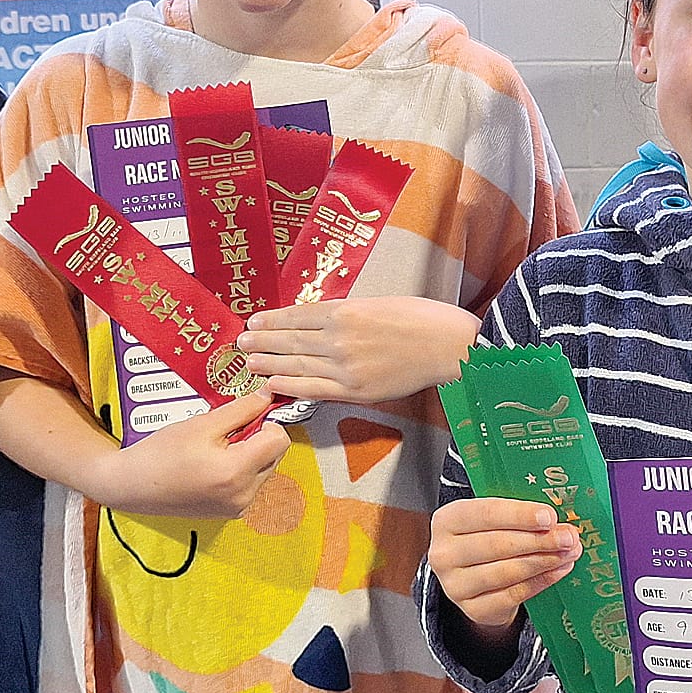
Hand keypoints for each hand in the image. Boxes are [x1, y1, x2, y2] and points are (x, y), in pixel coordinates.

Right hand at [92, 387, 290, 519]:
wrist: (133, 485)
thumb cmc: (161, 453)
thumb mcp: (203, 423)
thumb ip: (242, 410)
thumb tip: (268, 397)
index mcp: (236, 472)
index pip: (280, 440)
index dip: (268, 420)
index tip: (249, 413)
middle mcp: (243, 495)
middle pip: (276, 455)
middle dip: (259, 437)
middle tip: (228, 429)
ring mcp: (238, 507)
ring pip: (266, 469)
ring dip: (252, 453)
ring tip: (218, 447)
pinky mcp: (231, 512)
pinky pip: (252, 483)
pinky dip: (242, 469)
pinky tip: (215, 462)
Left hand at [239, 296, 478, 403]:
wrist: (450, 346)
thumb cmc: (423, 319)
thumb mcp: (380, 303)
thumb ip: (349, 312)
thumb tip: (323, 320)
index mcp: (346, 310)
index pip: (298, 315)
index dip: (273, 319)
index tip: (255, 320)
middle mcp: (339, 337)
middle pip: (291, 339)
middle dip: (263, 340)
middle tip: (241, 341)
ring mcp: (345, 365)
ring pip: (296, 364)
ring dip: (269, 362)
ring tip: (249, 360)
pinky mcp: (355, 389)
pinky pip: (314, 388)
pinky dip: (289, 386)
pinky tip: (270, 384)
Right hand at [429, 497, 580, 633]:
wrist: (473, 577)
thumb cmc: (486, 537)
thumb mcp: (492, 519)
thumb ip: (518, 515)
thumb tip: (558, 521)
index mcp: (447, 520)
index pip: (484, 514)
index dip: (519, 515)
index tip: (549, 517)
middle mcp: (444, 554)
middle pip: (497, 545)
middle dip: (539, 540)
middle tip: (569, 537)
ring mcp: (456, 585)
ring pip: (507, 572)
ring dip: (544, 561)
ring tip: (569, 552)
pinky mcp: (473, 609)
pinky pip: (514, 595)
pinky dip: (541, 581)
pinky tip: (559, 570)